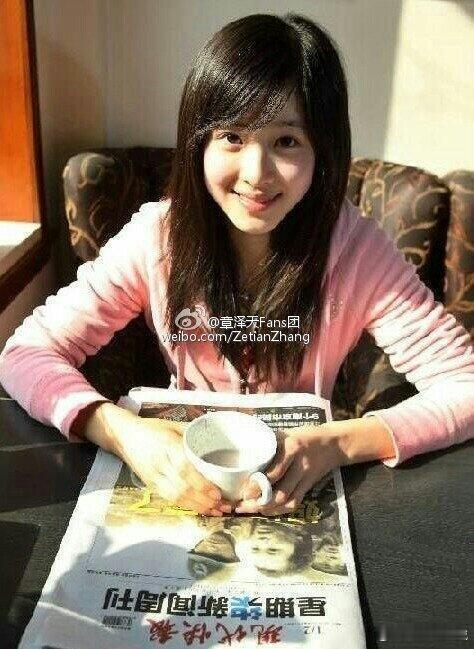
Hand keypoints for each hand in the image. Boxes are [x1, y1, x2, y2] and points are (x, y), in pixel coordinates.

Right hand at [78, 402, 230, 515]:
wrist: (123, 436)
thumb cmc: (151, 429)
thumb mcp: (173, 425)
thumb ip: (193, 434)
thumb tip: (217, 440)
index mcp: (167, 445)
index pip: (185, 468)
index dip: (201, 484)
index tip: (217, 493)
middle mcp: (159, 463)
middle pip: (182, 487)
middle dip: (203, 500)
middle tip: (222, 506)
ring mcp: (153, 476)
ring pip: (175, 497)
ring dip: (196, 507)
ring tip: (214, 511)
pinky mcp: (150, 485)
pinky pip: (168, 498)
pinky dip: (185, 505)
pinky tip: (198, 509)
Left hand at [235, 423, 341, 515]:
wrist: (335, 443)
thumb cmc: (306, 435)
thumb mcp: (287, 433)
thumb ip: (269, 441)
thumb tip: (245, 447)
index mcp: (292, 448)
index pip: (274, 472)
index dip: (258, 486)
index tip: (244, 492)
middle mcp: (299, 465)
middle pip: (280, 492)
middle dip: (259, 503)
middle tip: (240, 506)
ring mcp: (305, 478)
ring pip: (287, 501)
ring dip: (268, 509)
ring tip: (250, 510)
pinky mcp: (309, 486)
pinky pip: (295, 502)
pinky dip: (280, 510)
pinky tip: (267, 510)